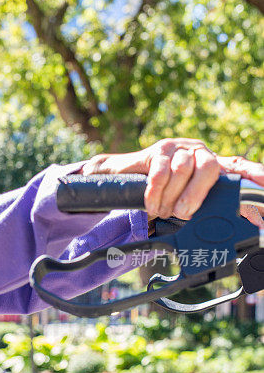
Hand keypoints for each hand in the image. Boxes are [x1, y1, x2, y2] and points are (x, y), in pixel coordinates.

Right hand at [81, 138, 262, 225]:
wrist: (121, 178)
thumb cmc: (157, 195)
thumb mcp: (182, 203)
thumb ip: (204, 209)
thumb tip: (235, 225)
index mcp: (210, 166)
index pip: (237, 166)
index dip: (252, 173)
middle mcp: (200, 153)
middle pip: (210, 167)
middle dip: (196, 195)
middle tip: (182, 214)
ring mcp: (179, 148)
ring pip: (183, 170)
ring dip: (170, 197)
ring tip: (161, 210)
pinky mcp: (158, 149)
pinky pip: (161, 172)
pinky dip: (156, 192)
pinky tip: (150, 203)